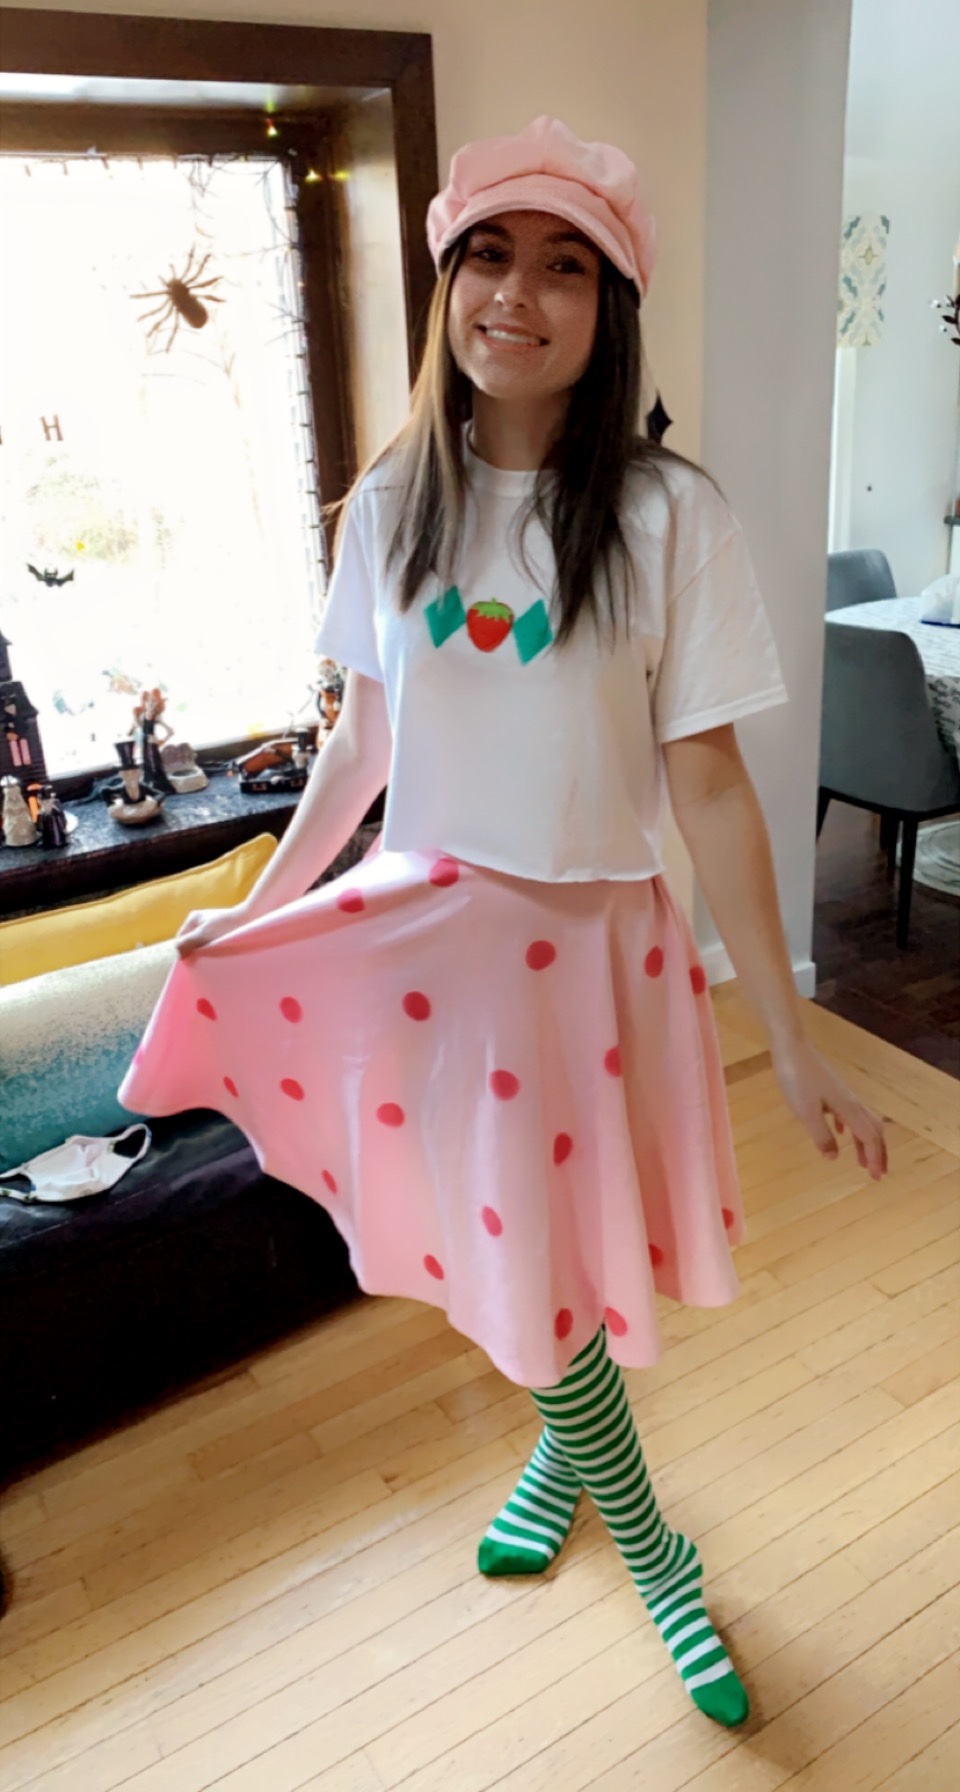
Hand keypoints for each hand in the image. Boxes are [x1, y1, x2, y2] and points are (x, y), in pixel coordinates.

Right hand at [174, 904, 248, 956]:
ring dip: (204, 953)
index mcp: (193, 918)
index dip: (183, 951)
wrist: (251, 920)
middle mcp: (200, 921)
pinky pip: (211, 945)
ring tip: (211, 959)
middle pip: (190, 942)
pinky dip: (212, 951)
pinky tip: (218, 956)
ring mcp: (211, 927)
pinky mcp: (221, 934)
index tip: (191, 962)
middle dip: (194, 952)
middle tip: (200, 962)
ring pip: (201, 945)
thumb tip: (177, 953)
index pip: (180, 939)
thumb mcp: (202, 935)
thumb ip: (186, 943)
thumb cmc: (225, 926)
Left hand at [772, 1037, 887, 1180]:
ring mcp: (841, 1094)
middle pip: (873, 1129)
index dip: (874, 1158)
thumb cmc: (797, 1079)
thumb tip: (834, 1157)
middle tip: (878, 1172)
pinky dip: (850, 1127)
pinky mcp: (830, 1089)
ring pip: (862, 1121)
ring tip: (860, 1160)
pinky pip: (847, 1112)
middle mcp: (851, 1101)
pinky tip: (841, 1132)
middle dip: (878, 1152)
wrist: (790, 1046)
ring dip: (864, 1142)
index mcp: (848, 1108)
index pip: (869, 1137)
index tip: (876, 1177)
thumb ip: (821, 1136)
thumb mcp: (805, 1113)